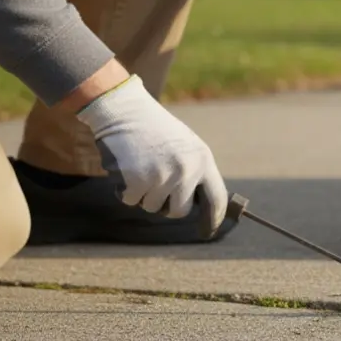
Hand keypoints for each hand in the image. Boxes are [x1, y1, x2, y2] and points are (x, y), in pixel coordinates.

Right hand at [75, 75, 228, 232]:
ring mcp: (163, 177)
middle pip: (179, 211)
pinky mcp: (138, 181)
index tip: (208, 230)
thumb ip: (195, 171)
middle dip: (166, 205)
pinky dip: (124, 190)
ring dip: (142, 194)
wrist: (125, 110)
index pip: (217, 197)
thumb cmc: (154, 129)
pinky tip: (125, 168)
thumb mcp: (186, 145)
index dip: (213, 218)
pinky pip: (130, 201)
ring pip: (152, 207)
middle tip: (155, 186)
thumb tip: (201, 203)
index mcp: (203, 160)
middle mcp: (186, 171)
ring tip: (139, 167)